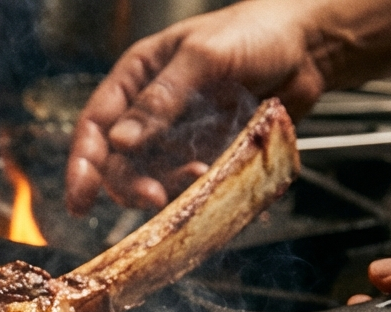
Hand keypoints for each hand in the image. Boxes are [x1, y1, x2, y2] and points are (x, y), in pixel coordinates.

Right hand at [65, 0, 326, 214]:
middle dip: (131, 185)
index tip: (79, 200)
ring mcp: (179, 135)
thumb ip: (161, 98)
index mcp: (137, 78)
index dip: (83, 165)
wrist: (310, 45)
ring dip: (170, 187)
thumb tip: (120, 140)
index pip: (95, 125)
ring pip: (154, 178)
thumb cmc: (255, 32)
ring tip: (201, 175)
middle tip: (155, 198)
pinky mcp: (206, 152)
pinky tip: (215, 182)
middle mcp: (150, 111)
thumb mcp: (204, 57)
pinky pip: (191, 182)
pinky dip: (198, 191)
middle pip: (120, 162)